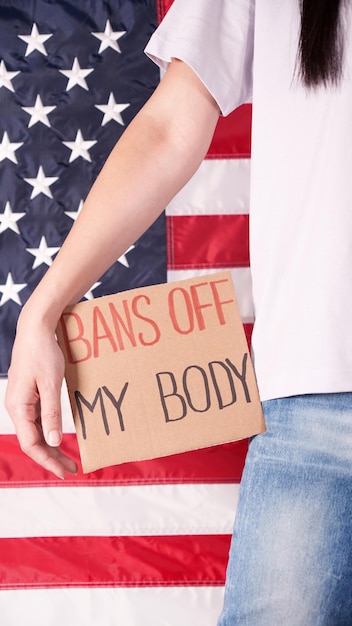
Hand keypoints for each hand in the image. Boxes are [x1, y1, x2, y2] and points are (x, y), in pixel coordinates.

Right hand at [5, 315, 77, 478]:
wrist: (35, 330)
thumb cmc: (42, 353)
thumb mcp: (51, 384)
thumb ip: (51, 414)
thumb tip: (53, 441)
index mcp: (18, 407)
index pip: (31, 444)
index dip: (48, 460)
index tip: (64, 471)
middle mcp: (16, 407)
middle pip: (33, 441)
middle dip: (52, 457)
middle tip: (72, 469)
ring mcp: (22, 401)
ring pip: (36, 431)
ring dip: (51, 446)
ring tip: (69, 458)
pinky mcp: (28, 395)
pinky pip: (38, 420)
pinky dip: (50, 431)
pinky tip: (60, 436)